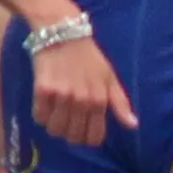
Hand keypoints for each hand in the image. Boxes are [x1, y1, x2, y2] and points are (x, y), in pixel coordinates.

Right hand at [29, 29, 133, 143]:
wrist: (63, 34)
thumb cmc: (89, 58)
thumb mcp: (110, 78)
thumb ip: (120, 104)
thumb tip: (133, 125)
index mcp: (100, 100)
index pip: (94, 137)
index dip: (88, 139)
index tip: (84, 131)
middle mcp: (81, 100)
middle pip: (73, 136)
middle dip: (71, 133)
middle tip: (69, 120)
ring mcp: (61, 96)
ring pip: (55, 130)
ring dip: (55, 125)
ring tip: (57, 112)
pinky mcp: (42, 90)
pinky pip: (39, 117)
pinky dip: (41, 115)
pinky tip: (46, 104)